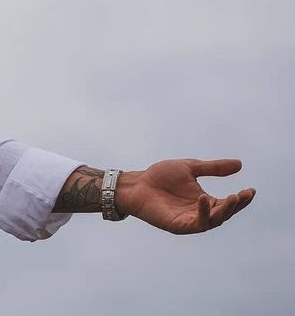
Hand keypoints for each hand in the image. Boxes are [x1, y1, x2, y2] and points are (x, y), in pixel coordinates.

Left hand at [117, 158, 255, 234]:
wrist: (137, 183)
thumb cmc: (160, 176)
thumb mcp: (190, 168)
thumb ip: (213, 168)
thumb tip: (240, 164)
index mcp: (205, 201)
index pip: (228, 203)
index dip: (241, 199)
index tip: (251, 190)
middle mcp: (200, 213)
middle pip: (224, 214)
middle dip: (236, 206)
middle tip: (243, 195)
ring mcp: (189, 221)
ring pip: (213, 221)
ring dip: (224, 211)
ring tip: (231, 197)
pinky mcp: (178, 225)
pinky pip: (195, 223)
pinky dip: (202, 213)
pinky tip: (204, 199)